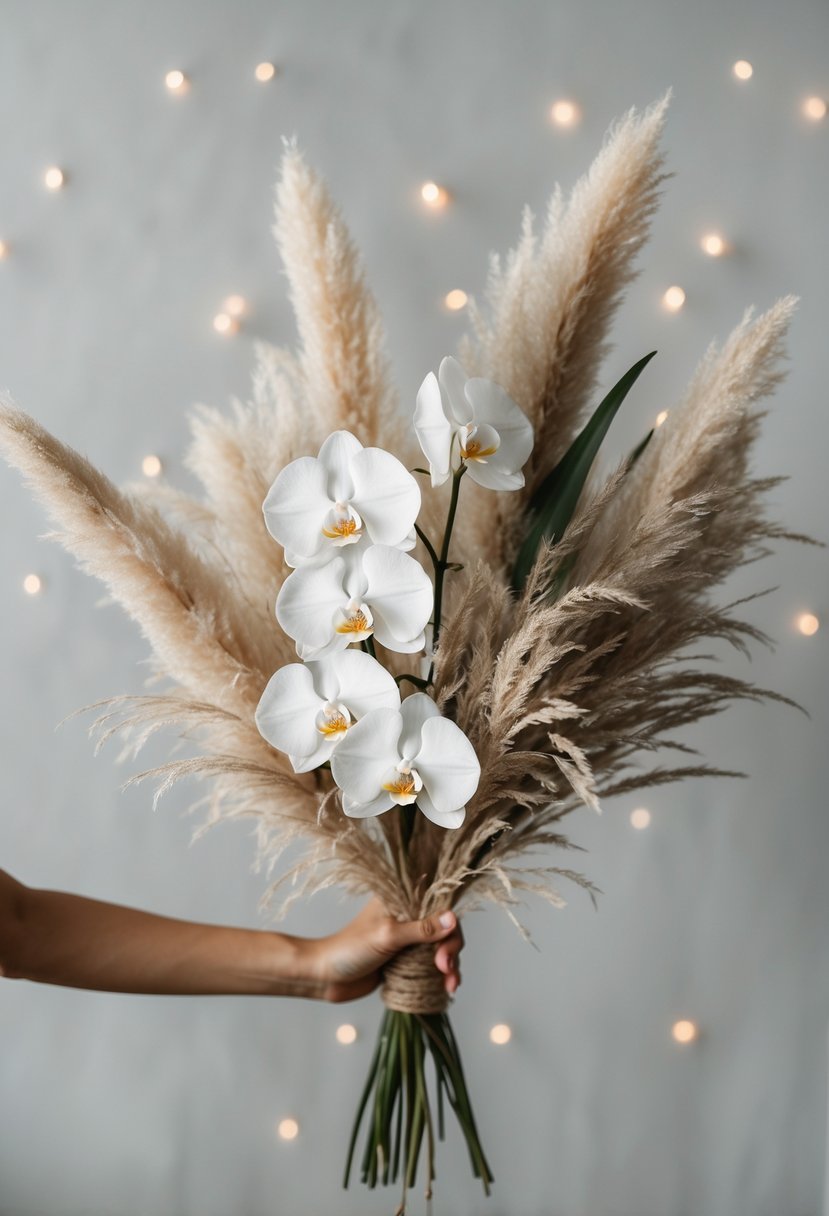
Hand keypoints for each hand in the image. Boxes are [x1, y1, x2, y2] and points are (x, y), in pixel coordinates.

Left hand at [309, 898, 463, 1002]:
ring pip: (441, 948)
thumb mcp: (388, 936)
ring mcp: (407, 939)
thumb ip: (422, 929)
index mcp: (401, 900)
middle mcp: (407, 916)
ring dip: (451, 966)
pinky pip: (431, 964)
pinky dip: (442, 975)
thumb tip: (453, 918)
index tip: (444, 953)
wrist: (326, 977)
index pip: (439, 905)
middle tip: (444, 970)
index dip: (450, 927)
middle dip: (451, 950)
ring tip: (450, 986)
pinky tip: (446, 987)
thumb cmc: (350, 950)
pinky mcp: (405, 959)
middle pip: (445, 928)